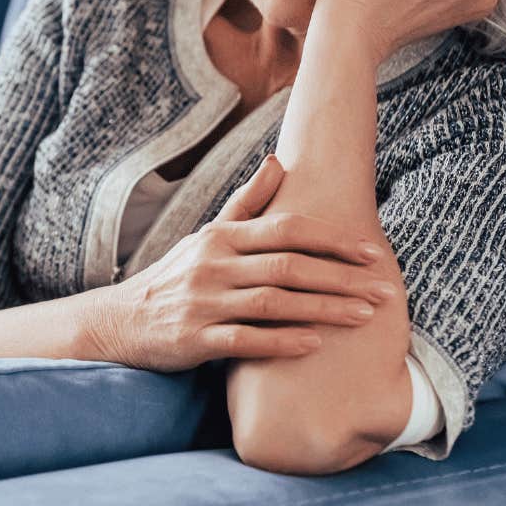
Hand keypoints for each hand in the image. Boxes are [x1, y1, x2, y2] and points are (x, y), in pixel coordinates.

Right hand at [90, 155, 402, 372]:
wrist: (122, 320)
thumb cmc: (176, 276)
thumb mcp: (208, 235)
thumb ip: (247, 202)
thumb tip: (278, 160)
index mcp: (221, 237)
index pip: (285, 229)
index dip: (332, 240)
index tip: (371, 252)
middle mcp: (213, 265)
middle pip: (287, 266)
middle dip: (341, 278)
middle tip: (384, 290)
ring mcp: (203, 302)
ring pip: (273, 303)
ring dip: (323, 309)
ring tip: (364, 317)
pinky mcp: (195, 339)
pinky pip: (245, 340)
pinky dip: (281, 342)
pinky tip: (314, 345)